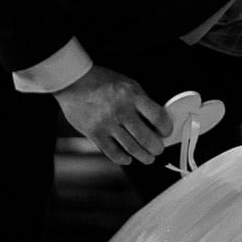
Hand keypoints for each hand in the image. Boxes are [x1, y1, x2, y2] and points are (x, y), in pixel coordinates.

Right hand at [52, 65, 172, 165]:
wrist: (74, 82)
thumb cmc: (103, 82)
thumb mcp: (128, 85)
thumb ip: (142, 102)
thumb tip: (157, 122)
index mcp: (132, 95)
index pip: (158, 116)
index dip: (166, 128)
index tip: (166, 132)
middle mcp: (121, 110)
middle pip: (145, 137)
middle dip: (156, 147)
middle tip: (158, 149)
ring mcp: (107, 123)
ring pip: (131, 148)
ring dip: (143, 156)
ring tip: (148, 158)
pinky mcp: (95, 133)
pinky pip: (113, 152)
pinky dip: (123, 158)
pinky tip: (128, 158)